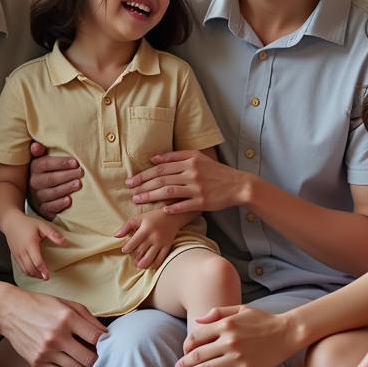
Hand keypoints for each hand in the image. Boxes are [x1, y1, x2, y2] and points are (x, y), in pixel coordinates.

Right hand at [2, 289, 105, 366]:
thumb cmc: (41, 305)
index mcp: (67, 317)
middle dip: (100, 362)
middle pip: (88, 358)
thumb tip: (106, 333)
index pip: (96, 337)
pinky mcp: (37, 363)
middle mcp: (57, 336)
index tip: (110, 346)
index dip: (106, 343)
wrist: (10, 311)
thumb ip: (88, 317)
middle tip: (106, 362)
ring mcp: (46, 352)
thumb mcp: (66, 303)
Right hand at [4, 214, 66, 280]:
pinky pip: (20, 268)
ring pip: (24, 270)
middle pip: (30, 269)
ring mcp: (17, 255)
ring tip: (41, 276)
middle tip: (47, 278)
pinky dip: (27, 272)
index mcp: (30, 244)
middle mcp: (22, 251)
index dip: (43, 270)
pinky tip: (33, 271)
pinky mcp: (14, 256)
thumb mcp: (41, 225)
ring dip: (33, 275)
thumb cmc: (27, 223)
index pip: (37, 261)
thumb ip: (53, 234)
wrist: (10, 222)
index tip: (48, 276)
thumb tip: (65, 242)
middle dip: (38, 275)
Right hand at [28, 141, 82, 218]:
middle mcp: (34, 182)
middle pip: (50, 178)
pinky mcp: (42, 208)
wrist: (40, 192)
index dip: (61, 163)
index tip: (75, 162)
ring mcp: (37, 196)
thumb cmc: (47, 171)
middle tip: (80, 172)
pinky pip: (50, 207)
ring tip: (78, 184)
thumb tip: (36, 145)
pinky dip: (60, 204)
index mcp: (34, 168)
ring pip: (51, 193)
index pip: (45, 164)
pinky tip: (69, 200)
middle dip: (67, 175)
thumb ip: (40, 152)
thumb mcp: (43, 159)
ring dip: (66, 188)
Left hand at [115, 209, 180, 268]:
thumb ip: (126, 227)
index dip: (127, 249)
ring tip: (138, 264)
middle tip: (132, 257)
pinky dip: (154, 265)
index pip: (133, 243)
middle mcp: (153, 237)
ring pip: (149, 258)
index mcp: (145, 229)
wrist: (173, 216)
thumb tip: (116, 236)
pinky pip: (160, 259)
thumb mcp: (139, 218)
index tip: (125, 250)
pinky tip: (150, 266)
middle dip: (134, 257)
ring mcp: (161, 243)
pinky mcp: (167, 247)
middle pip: (140, 252)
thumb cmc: (153, 217)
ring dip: (142, 264)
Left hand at [127, 150, 245, 214]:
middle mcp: (192, 172)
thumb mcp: (198, 158)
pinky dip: (172, 207)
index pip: (161, 167)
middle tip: (129, 190)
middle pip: (162, 178)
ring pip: (168, 191)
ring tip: (138, 200)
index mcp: (190, 160)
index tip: (132, 180)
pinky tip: (161, 210)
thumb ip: (176, 156)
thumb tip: (154, 158)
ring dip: (151, 196)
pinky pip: (183, 205)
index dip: (144, 174)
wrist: (238, 184)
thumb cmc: (215, 171)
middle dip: (143, 185)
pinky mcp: (202, 202)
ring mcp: (197, 188)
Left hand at [172, 305, 297, 366]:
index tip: (182, 352)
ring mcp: (236, 357)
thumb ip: (217, 313)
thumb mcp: (240, 309)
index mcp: (226, 323)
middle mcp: (229, 340)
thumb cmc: (263, 319)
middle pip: (197, 355)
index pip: (196, 336)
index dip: (185, 345)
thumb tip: (197, 320)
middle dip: (182, 364)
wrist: (287, 333)